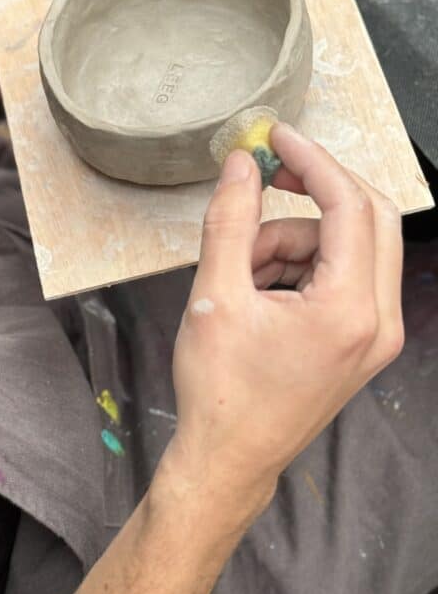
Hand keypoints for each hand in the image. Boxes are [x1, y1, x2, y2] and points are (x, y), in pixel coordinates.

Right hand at [162, 123, 403, 504]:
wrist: (229, 458)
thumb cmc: (221, 391)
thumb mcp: (214, 295)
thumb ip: (230, 220)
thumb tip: (242, 164)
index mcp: (350, 311)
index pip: (349, 205)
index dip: (312, 161)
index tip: (277, 136)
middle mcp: (378, 321)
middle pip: (368, 216)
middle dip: (314, 190)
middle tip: (267, 174)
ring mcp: (376, 333)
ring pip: (346, 244)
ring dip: (293, 238)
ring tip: (240, 273)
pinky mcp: (362, 338)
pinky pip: (340, 271)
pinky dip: (299, 264)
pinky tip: (257, 291)